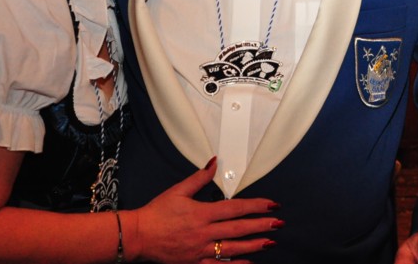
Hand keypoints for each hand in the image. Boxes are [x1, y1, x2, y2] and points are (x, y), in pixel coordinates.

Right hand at [124, 158, 278, 263]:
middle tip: (279, 223)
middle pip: (239, 229)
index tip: (271, 204)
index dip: (256, 206)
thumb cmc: (157, 213)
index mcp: (202, 213)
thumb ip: (199, 178)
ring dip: (253, 245)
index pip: (236, 208)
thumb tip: (214, 163)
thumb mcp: (178, 190)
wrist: (138, 236)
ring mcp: (201, 250)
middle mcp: (205, 232)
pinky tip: (249, 263)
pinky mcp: (195, 262)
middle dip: (261, 225)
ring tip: (270, 242)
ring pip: (233, 249)